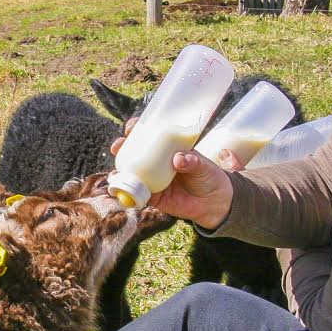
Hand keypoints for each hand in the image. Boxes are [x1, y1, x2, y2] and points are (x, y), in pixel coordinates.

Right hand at [110, 119, 234, 229]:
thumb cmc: (210, 177)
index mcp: (170, 150)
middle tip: (119, 145)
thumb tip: (178, 159)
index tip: (132, 127)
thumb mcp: (204, 166)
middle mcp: (159, 163)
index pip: (151, 135)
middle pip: (136, 152)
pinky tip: (119, 188)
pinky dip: (127, 191)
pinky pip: (137, 194)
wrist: (215, 203)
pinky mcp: (154, 197)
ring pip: (133, 172)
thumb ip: (193, 161)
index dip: (139, 129)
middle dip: (123, 147)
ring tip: (116, 169)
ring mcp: (155, 179)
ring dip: (121, 170)